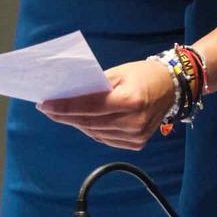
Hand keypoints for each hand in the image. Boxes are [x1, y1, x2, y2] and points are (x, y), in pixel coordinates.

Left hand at [37, 58, 176, 149]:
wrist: (172, 87)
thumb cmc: (142, 75)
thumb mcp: (118, 73)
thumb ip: (94, 86)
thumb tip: (68, 95)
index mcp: (131, 100)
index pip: (89, 106)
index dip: (65, 106)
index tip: (45, 104)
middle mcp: (134, 122)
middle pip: (89, 122)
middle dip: (65, 116)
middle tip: (47, 108)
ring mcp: (136, 136)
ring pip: (95, 133)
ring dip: (75, 123)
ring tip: (60, 114)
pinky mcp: (137, 144)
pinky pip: (105, 138)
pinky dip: (91, 130)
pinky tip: (80, 121)